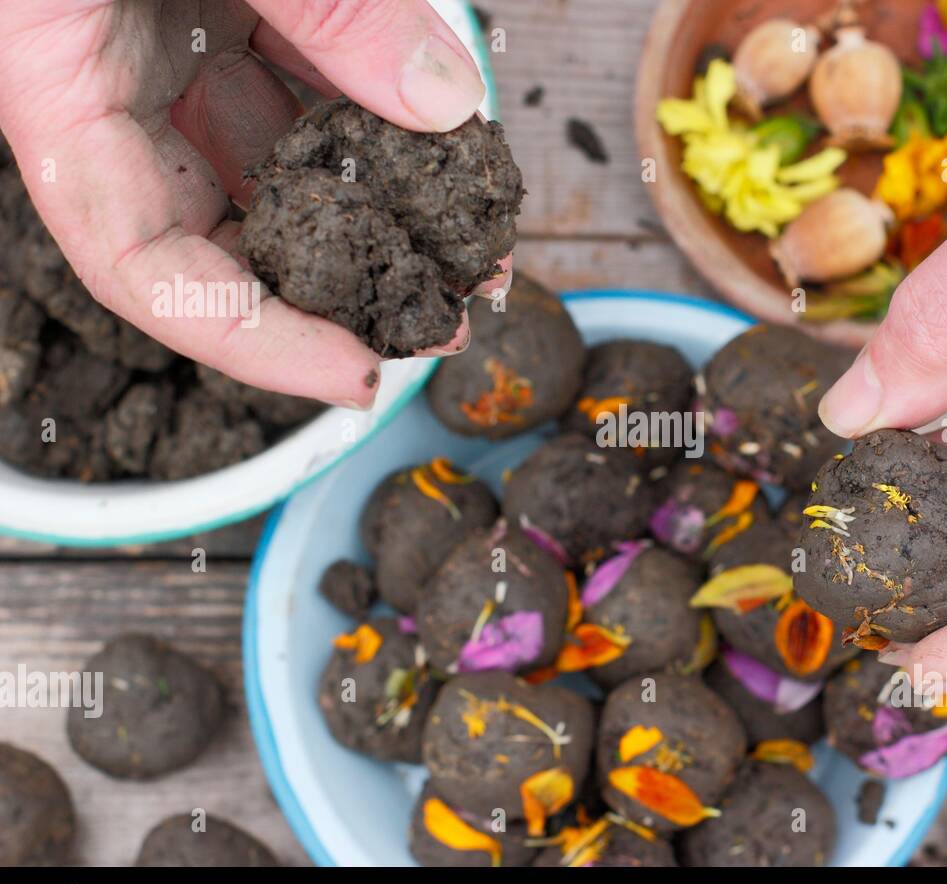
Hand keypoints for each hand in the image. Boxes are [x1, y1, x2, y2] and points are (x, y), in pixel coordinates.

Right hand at [0, 0, 506, 408]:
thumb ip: (324, 1)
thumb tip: (446, 103)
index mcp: (59, 86)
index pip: (144, 267)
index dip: (249, 341)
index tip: (357, 376)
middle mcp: (117, 91)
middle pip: (227, 235)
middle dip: (344, 287)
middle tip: (456, 314)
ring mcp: (174, 54)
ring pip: (283, 167)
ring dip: (381, 211)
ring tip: (481, 242)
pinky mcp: (227, 18)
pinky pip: (307, 92)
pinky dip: (377, 120)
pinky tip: (449, 143)